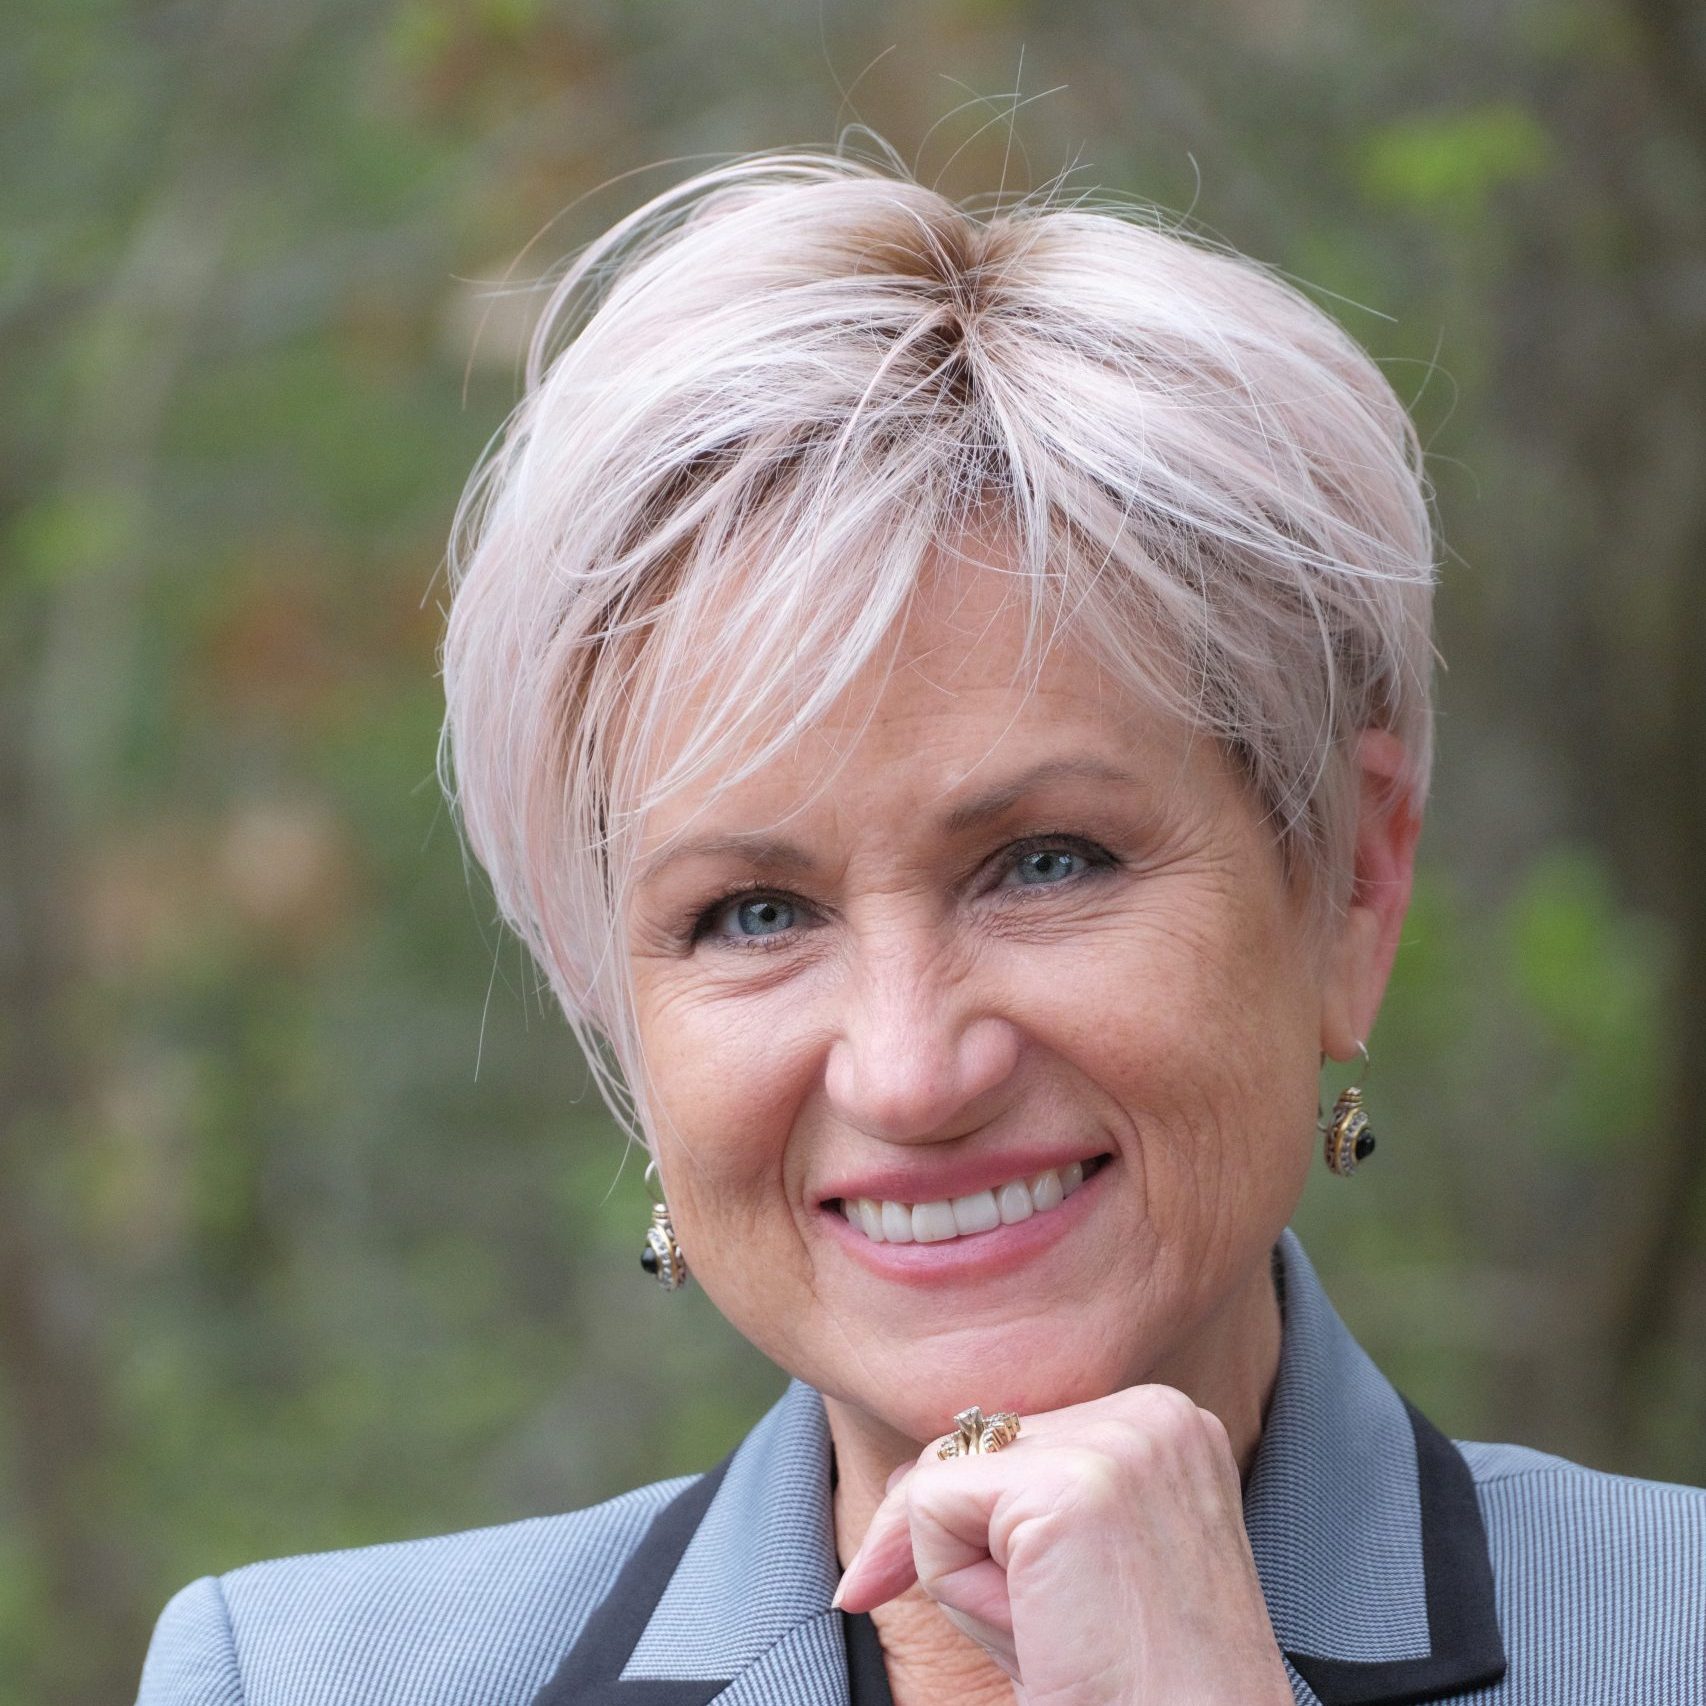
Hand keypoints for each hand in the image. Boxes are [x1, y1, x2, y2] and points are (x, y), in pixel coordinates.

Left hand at [832, 1386, 1293, 1705]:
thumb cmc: (1137, 1685)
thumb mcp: (1077, 1572)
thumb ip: (1014, 1501)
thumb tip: (907, 1477)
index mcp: (1166, 1424)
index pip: (1017, 1440)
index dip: (985, 1526)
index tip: (1023, 1597)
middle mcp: (1154, 1413)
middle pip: (976, 1449)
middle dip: (975, 1550)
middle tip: (1058, 1629)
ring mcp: (1119, 1440)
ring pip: (946, 1477)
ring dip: (969, 1576)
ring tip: (1058, 1631)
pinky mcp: (1069, 1487)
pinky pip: (929, 1507)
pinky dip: (952, 1585)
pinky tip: (1036, 1628)